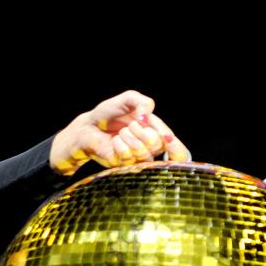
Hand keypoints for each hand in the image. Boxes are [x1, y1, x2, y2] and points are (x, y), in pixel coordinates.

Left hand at [49, 90, 188, 174]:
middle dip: (144, 130)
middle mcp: (149, 149)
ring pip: (144, 152)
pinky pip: (128, 156)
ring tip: (121, 131)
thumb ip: (142, 102)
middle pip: (158, 145)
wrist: (89, 125)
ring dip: (130, 136)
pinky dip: (120, 144)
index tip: (167, 137)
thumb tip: (147, 117)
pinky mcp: (122, 166)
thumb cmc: (109, 113)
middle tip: (131, 124)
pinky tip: (115, 141)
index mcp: (157, 134)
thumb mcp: (128, 99)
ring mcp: (136, 159)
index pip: (177, 149)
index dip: (176, 146)